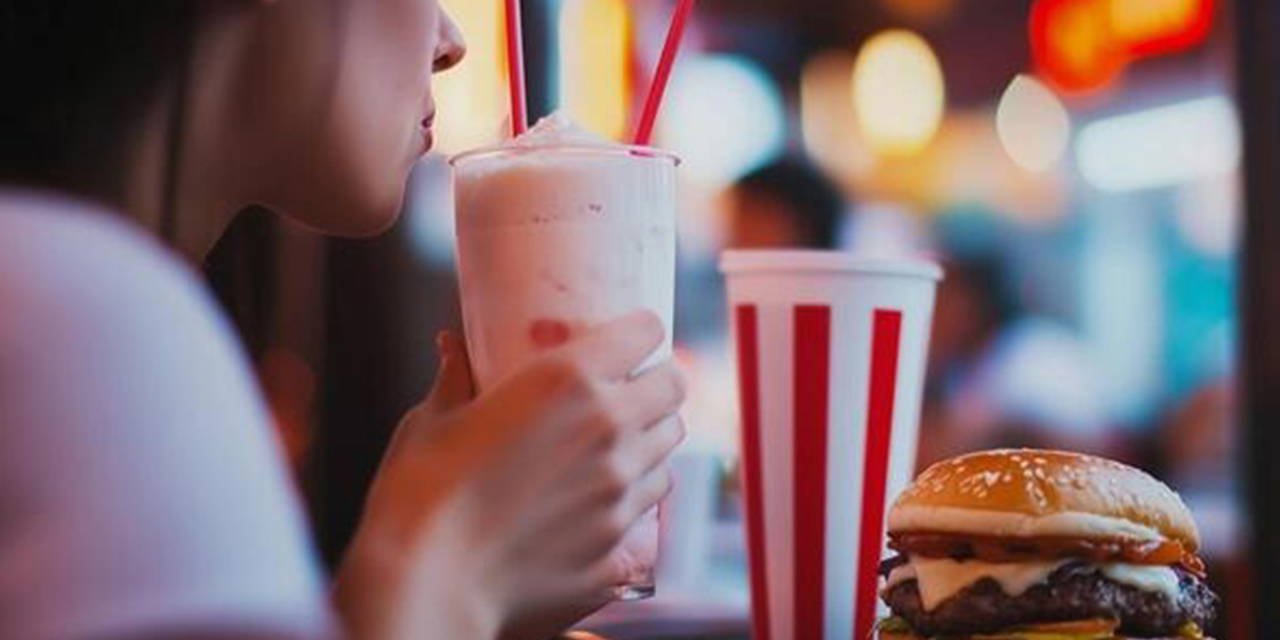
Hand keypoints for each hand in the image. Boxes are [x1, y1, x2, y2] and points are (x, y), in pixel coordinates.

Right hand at [334, 311, 686, 639]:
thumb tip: (452, 345)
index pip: (645, 332)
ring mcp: (621, 492)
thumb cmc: (421, 497)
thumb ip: (455, 377)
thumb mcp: (432, 421)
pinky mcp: (621, 547)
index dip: (639, 332)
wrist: (429, 586)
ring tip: (612, 448)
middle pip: (673, 389)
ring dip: (648, 440)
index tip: (627, 340)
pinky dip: (633, 498)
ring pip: (668, 449)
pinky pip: (649, 509)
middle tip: (626, 391)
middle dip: (655, 384)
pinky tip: (598, 502)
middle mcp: (610, 430)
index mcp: (568, 381)